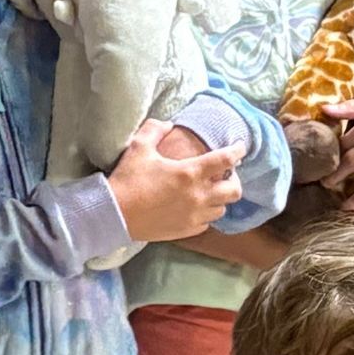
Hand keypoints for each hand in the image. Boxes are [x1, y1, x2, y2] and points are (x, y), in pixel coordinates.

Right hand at [108, 118, 241, 242]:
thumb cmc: (127, 179)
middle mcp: (198, 196)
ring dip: (220, 198)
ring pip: (223, 208)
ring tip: (210, 191)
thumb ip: (155, 129)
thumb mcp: (139, 147)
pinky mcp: (187, 230)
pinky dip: (206, 213)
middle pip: (234, 190)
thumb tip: (168, 124)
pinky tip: (196, 207)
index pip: (226, 160)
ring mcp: (194, 216)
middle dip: (234, 179)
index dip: (237, 151)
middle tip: (224, 173)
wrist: (114, 214)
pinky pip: (207, 223)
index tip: (240, 147)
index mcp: (189, 173)